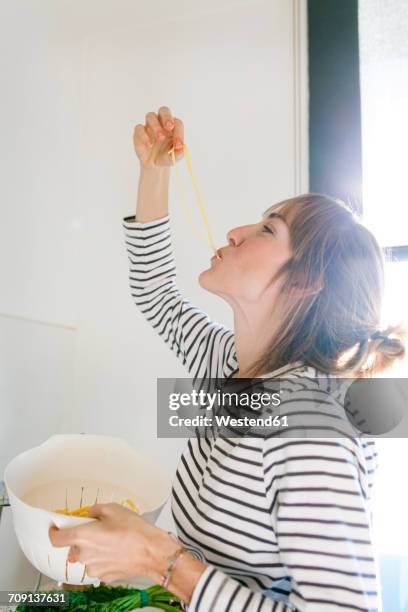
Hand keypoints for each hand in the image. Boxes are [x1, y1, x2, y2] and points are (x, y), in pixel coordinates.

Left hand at [48, 503, 177, 583]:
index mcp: (83, 536)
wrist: (152, 552)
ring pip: (87, 557)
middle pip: (75, 546)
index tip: (56, 528)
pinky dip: (104, 558)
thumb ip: (96, 509)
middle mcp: (84, 555)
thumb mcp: (114, 509)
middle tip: (99, 529)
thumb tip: (92, 513)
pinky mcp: (104, 577)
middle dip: (83, 538)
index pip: (56, 538)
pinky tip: (118, 551)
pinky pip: (98, 565)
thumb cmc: (135, 531)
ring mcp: (94, 569)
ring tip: (113, 540)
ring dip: (94, 549)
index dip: (54, 532)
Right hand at [133, 106, 183, 168]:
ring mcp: (149, 126)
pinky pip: (139, 128)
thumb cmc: (166, 156)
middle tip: (169, 127)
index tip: (178, 144)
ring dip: (156, 126)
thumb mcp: (174, 157)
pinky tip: (149, 144)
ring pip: (150, 116)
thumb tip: (181, 149)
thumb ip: (178, 153)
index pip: (177, 123)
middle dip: (167, 117)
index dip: (179, 132)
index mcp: (173, 127)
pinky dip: (144, 135)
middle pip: (163, 110)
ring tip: (160, 138)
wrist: (154, 165)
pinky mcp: (139, 132)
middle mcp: (161, 122)